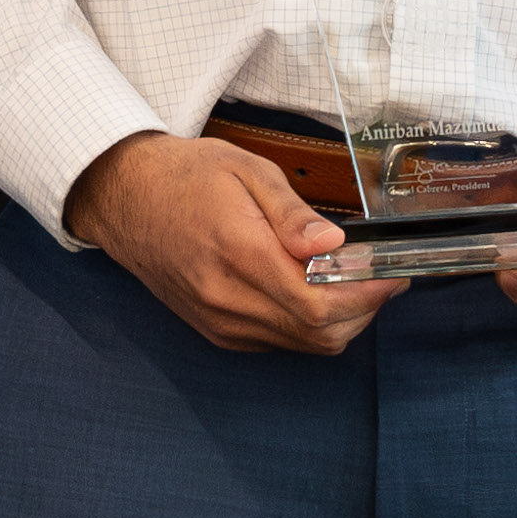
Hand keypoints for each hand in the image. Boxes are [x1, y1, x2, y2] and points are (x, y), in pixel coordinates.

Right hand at [66, 131, 400, 354]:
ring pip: (301, 345)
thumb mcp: (246, 171)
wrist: (125, 197)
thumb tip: (333, 247)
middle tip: (379, 280)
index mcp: (240, 255)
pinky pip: (277, 343)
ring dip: (338, 322)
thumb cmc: (186, 176)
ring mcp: (219, 321)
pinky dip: (306, 327)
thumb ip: (293, 214)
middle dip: (361, 312)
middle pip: (318, 334)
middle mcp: (227, 299)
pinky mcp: (215, 330)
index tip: (391, 276)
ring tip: (352, 284)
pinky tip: (313, 294)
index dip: (366, 297)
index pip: (320, 304)